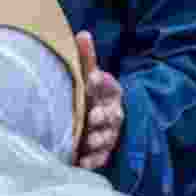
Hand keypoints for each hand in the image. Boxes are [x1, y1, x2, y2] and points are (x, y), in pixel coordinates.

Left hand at [75, 31, 124, 169]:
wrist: (99, 122)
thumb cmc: (91, 95)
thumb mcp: (89, 77)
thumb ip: (86, 58)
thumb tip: (83, 33)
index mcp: (109, 94)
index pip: (111, 86)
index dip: (103, 82)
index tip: (92, 77)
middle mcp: (113, 114)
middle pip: (113, 115)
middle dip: (103, 116)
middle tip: (92, 116)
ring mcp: (109, 135)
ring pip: (108, 138)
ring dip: (99, 140)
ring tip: (88, 140)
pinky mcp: (102, 153)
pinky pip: (101, 158)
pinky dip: (92, 161)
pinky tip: (82, 162)